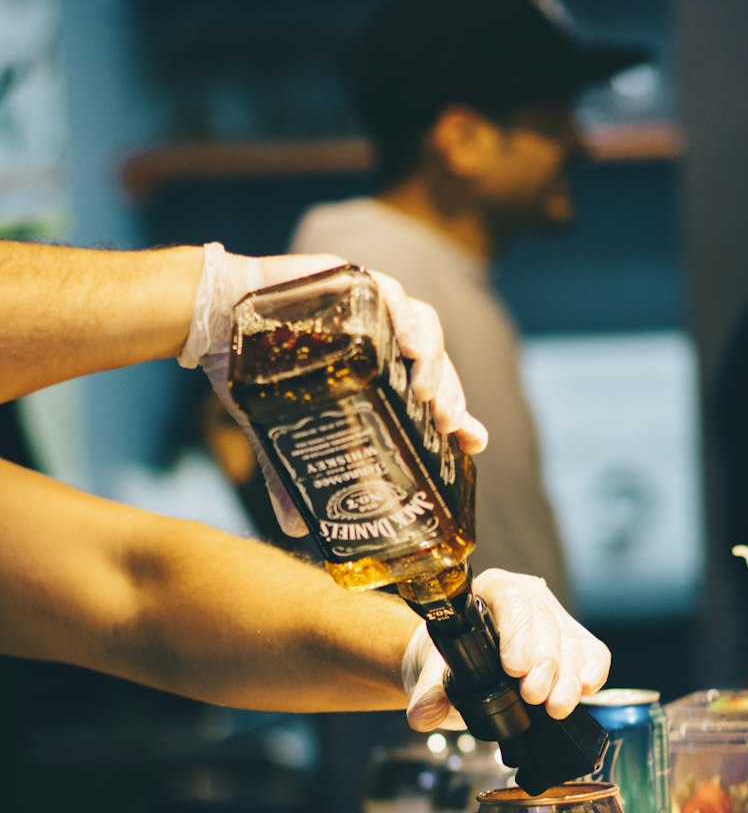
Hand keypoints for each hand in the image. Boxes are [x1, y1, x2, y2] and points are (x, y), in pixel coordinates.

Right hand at [178, 243, 487, 535]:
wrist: (209, 321)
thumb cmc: (251, 372)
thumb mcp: (278, 432)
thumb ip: (291, 477)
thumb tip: (295, 530)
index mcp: (377, 376)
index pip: (433, 398)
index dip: (460, 419)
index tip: (474, 442)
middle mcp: (382, 343)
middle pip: (435, 369)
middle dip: (449, 398)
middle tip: (449, 425)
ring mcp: (371, 311)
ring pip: (425, 332)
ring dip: (435, 365)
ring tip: (430, 395)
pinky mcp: (353, 282)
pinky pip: (393, 296)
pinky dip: (408, 321)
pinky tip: (411, 348)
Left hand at [402, 569, 610, 731]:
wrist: (458, 666)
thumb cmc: (447, 659)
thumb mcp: (433, 671)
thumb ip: (429, 690)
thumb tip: (422, 714)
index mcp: (490, 590)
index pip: (511, 601)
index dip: (518, 633)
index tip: (514, 669)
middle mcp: (527, 598)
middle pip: (547, 623)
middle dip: (546, 663)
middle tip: (535, 696)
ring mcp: (554, 619)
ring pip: (572, 641)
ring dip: (569, 677)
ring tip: (557, 707)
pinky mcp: (574, 642)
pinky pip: (593, 653)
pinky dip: (592, 672)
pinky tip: (586, 690)